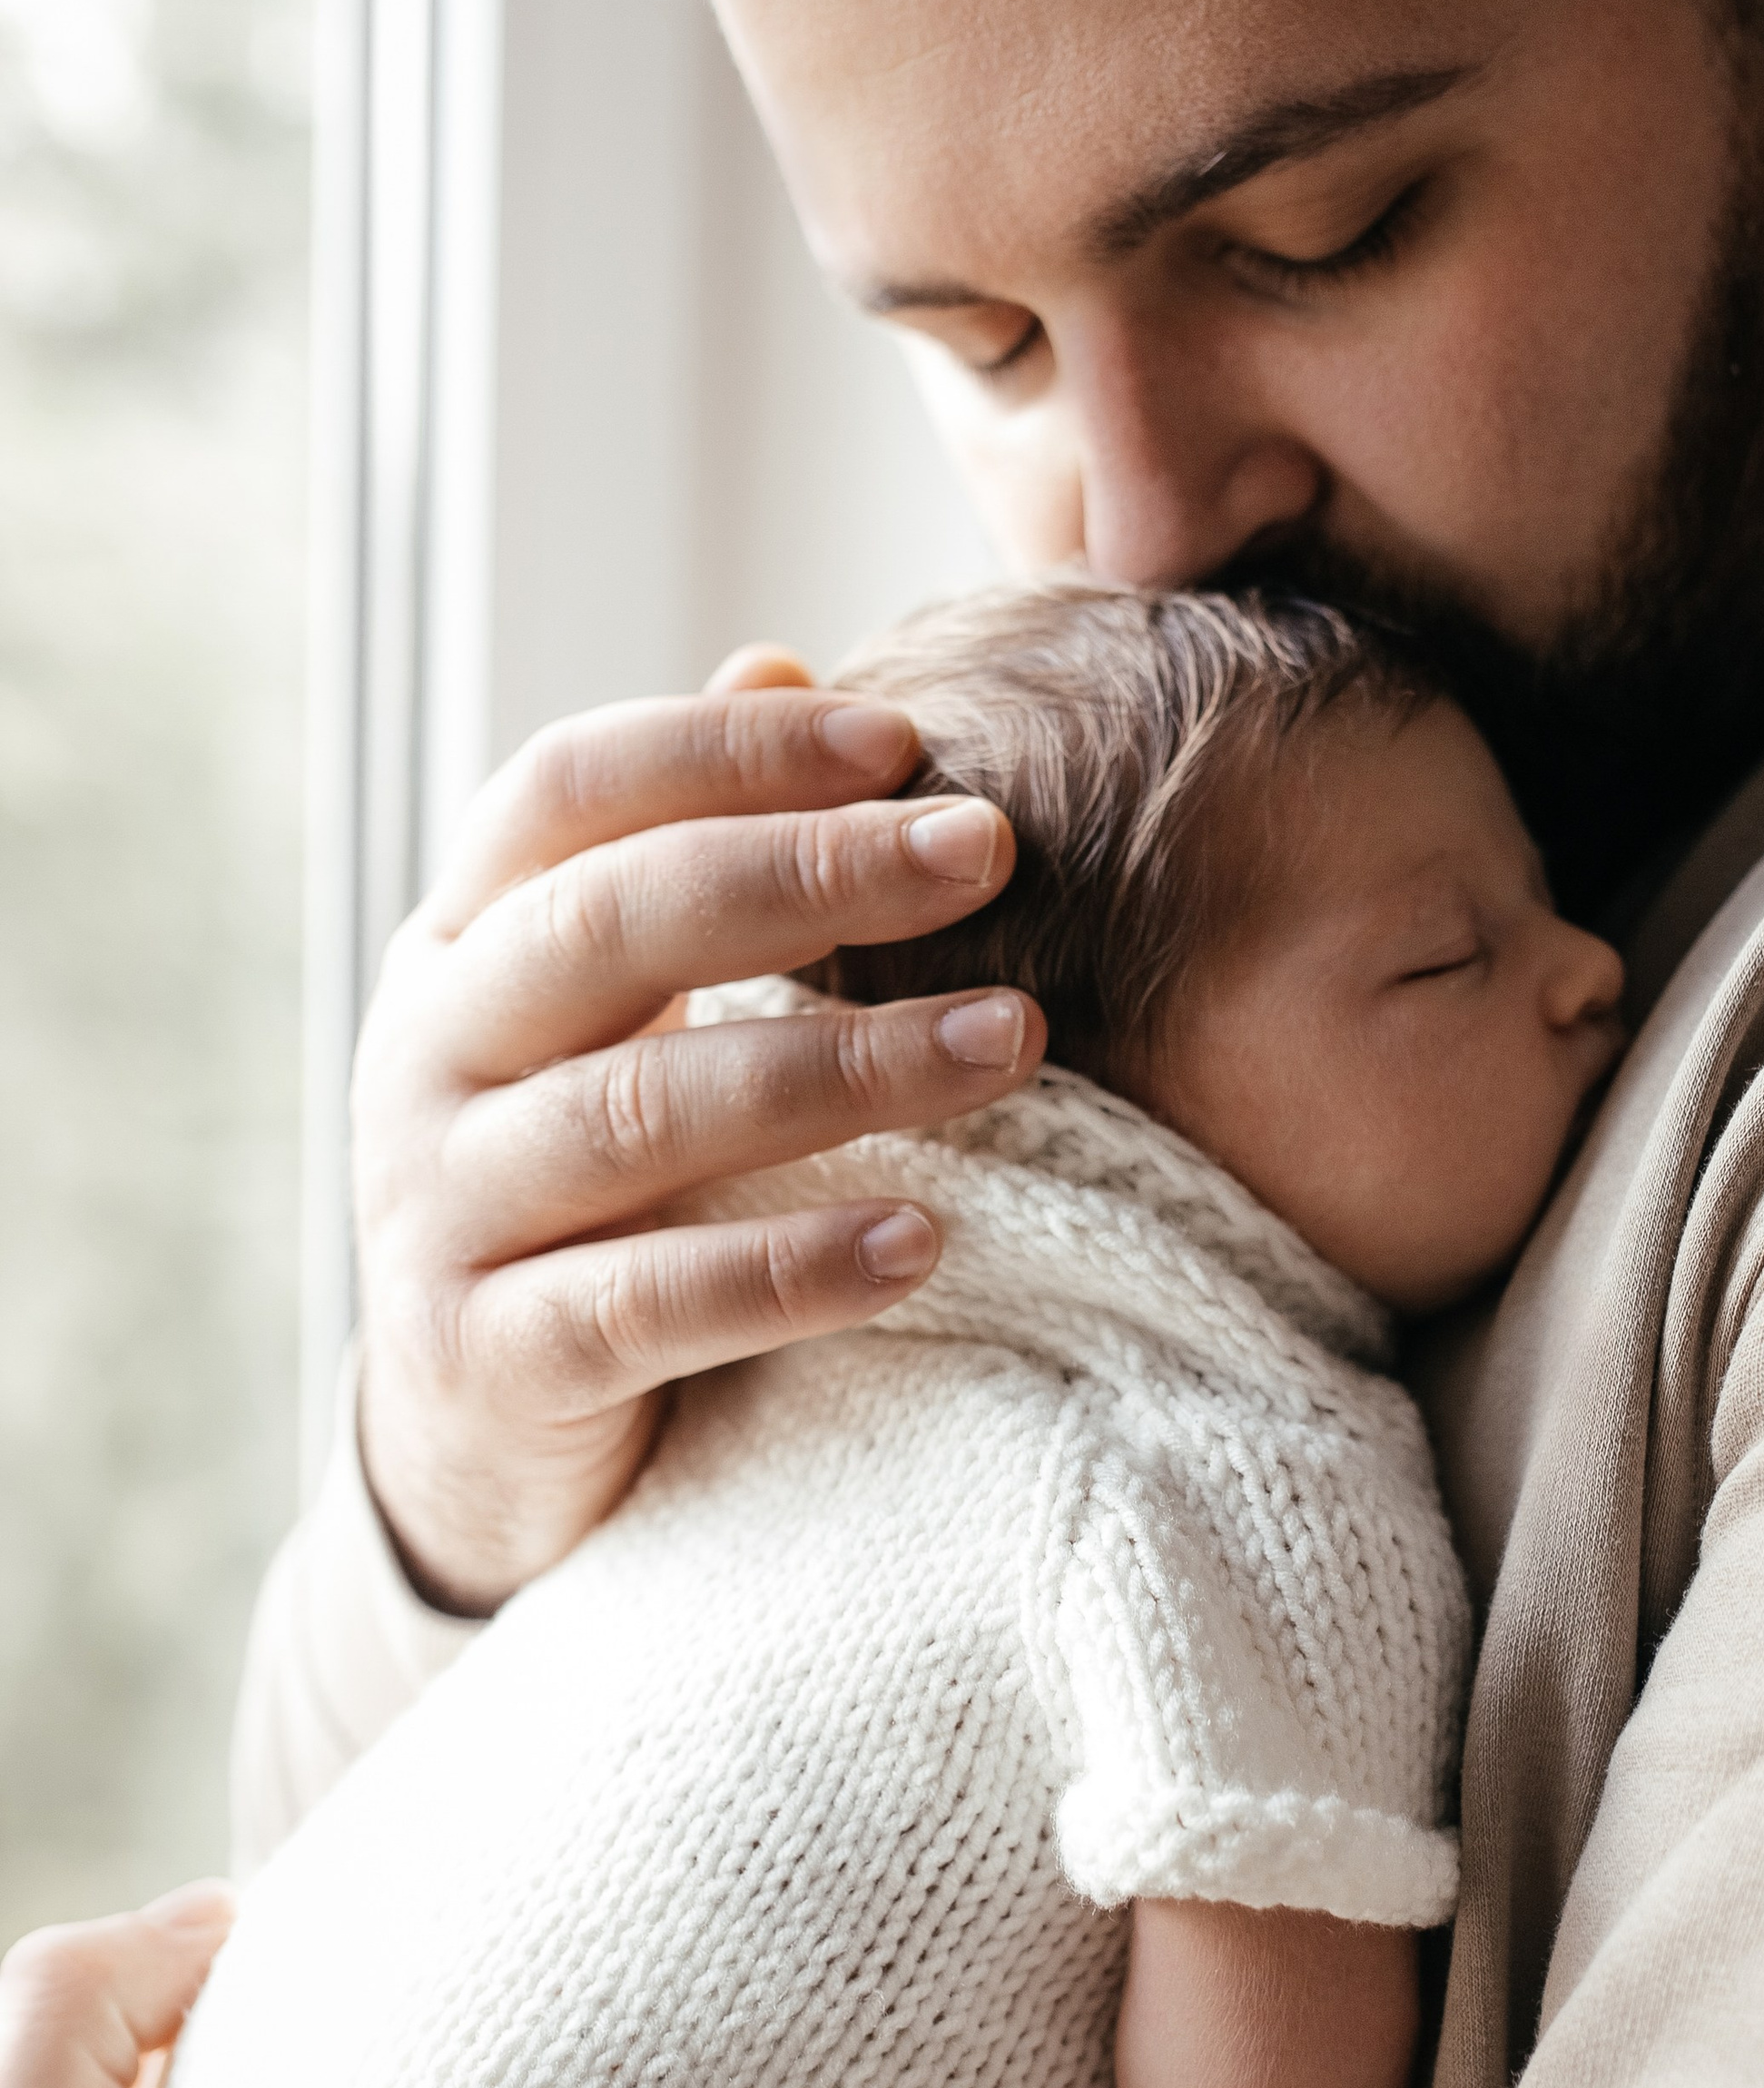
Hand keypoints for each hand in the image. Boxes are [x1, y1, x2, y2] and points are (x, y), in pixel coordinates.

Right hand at [352, 647, 1045, 1610]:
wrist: (472, 1432)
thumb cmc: (585, 1180)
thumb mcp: (605, 1005)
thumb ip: (680, 846)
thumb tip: (776, 656)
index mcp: (459, 944)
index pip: (563, 791)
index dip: (725, 750)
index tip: (900, 738)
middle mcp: (425, 1057)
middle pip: (608, 925)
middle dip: (810, 875)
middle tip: (989, 847)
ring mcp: (438, 1212)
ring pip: (641, 1112)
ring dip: (843, 1066)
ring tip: (1014, 1040)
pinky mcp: (487, 1361)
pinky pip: (646, 1303)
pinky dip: (790, 1269)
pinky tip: (924, 1237)